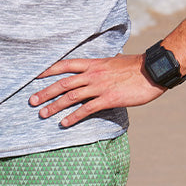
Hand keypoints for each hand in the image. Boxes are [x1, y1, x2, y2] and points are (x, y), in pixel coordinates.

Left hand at [29, 55, 163, 126]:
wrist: (153, 70)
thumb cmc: (135, 67)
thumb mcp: (113, 62)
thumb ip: (100, 67)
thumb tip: (93, 70)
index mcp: (93, 63)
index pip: (65, 64)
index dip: (48, 70)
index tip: (34, 76)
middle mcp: (93, 74)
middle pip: (63, 83)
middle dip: (46, 92)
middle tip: (31, 101)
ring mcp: (100, 86)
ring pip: (71, 97)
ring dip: (55, 106)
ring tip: (42, 114)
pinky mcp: (109, 99)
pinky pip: (87, 109)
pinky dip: (73, 117)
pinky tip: (64, 123)